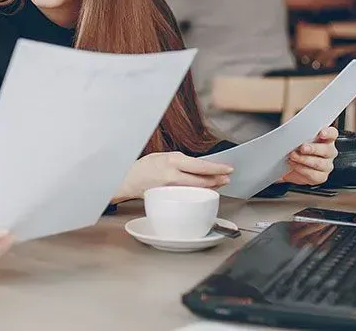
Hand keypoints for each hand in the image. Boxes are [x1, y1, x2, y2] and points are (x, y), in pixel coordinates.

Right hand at [116, 151, 233, 200]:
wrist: (127, 179)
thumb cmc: (144, 166)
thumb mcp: (163, 156)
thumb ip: (180, 161)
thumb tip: (200, 166)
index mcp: (172, 161)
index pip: (200, 166)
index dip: (217, 168)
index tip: (228, 169)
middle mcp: (172, 175)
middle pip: (202, 180)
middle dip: (217, 180)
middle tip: (227, 178)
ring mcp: (171, 189)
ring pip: (197, 189)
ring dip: (210, 187)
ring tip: (219, 183)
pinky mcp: (169, 198)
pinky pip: (188, 195)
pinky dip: (198, 192)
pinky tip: (203, 191)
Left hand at [281, 127, 338, 185]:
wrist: (286, 165)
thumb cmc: (293, 148)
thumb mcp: (294, 137)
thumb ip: (298, 133)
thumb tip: (292, 131)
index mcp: (325, 138)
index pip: (332, 134)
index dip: (328, 133)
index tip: (321, 133)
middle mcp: (328, 151)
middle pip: (327, 150)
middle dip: (313, 149)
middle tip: (302, 148)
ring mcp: (326, 165)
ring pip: (320, 163)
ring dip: (304, 159)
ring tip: (292, 156)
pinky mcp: (320, 177)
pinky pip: (314, 175)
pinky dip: (301, 169)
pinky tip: (293, 164)